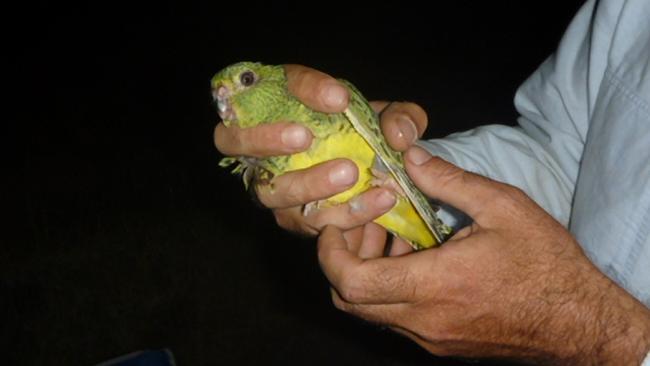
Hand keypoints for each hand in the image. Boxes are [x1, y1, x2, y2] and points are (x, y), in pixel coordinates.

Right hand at [214, 64, 428, 235]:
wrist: (376, 174)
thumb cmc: (368, 135)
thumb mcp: (390, 119)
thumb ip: (400, 117)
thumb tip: (397, 136)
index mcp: (274, 104)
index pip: (268, 85)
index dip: (298, 89)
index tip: (338, 98)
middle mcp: (257, 145)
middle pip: (231, 140)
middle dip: (265, 138)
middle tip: (306, 136)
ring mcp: (269, 184)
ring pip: (268, 189)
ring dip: (306, 182)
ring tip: (351, 173)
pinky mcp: (292, 217)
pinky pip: (308, 220)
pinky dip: (344, 213)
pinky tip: (377, 202)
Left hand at [317, 146, 649, 364]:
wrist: (579, 322)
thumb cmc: (545, 263)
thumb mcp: (502, 207)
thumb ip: (448, 180)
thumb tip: (408, 156)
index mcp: (436, 285)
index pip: (351, 281)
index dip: (329, 252)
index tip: (335, 222)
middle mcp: (424, 320)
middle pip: (349, 299)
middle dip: (342, 258)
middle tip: (364, 223)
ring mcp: (430, 338)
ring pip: (370, 310)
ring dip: (366, 273)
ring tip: (393, 235)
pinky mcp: (439, 344)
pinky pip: (395, 318)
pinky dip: (388, 288)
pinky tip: (415, 259)